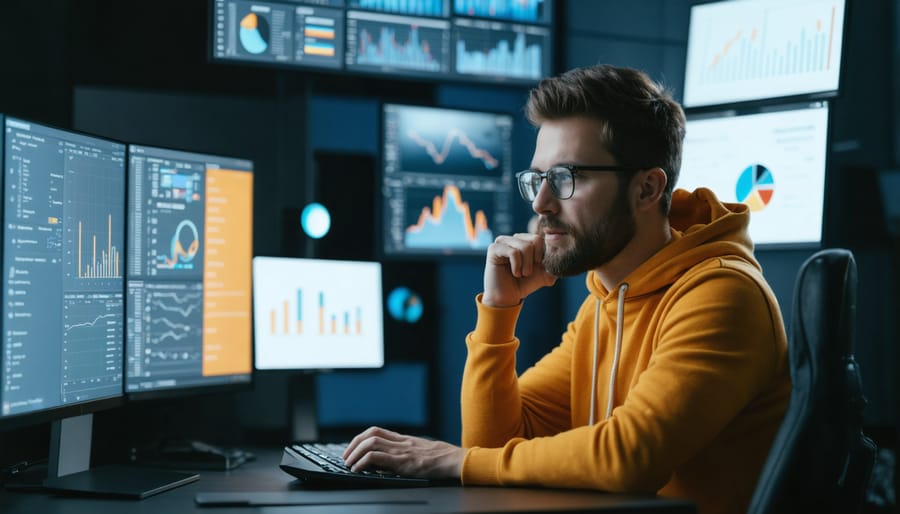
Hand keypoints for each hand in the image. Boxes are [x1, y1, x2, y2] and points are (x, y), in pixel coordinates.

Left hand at [342, 426, 464, 479]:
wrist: (454, 460)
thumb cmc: (440, 458)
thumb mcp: (420, 449)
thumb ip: (405, 450)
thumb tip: (389, 459)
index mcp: (403, 439)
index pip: (376, 431)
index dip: (360, 437)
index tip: (352, 447)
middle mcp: (400, 442)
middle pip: (370, 435)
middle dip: (353, 444)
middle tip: (346, 456)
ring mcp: (401, 451)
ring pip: (370, 443)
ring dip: (355, 453)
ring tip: (349, 464)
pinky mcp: (403, 462)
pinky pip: (377, 457)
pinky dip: (363, 462)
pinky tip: (358, 469)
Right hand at [483, 233, 557, 307]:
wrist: (507, 297)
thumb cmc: (525, 284)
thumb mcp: (544, 273)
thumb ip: (554, 263)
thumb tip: (562, 254)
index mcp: (527, 240)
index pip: (542, 239)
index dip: (543, 256)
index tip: (537, 268)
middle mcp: (515, 238)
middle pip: (535, 240)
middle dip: (535, 260)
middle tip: (527, 273)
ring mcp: (503, 241)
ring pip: (525, 246)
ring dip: (526, 265)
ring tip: (520, 274)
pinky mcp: (494, 248)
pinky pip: (513, 252)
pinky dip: (517, 266)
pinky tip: (514, 273)